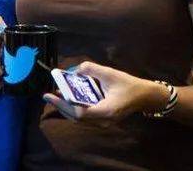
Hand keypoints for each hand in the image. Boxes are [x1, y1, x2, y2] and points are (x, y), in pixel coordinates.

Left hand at [43, 62, 166, 125]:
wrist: (144, 97)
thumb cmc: (129, 85)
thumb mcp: (110, 73)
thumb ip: (92, 69)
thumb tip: (76, 69)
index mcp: (106, 110)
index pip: (80, 113)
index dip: (65, 104)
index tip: (54, 94)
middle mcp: (103, 121)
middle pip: (76, 117)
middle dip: (60, 106)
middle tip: (48, 95)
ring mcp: (103, 123)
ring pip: (79, 119)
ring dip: (66, 108)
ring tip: (55, 96)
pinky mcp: (102, 121)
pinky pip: (84, 117)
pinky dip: (74, 108)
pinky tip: (68, 99)